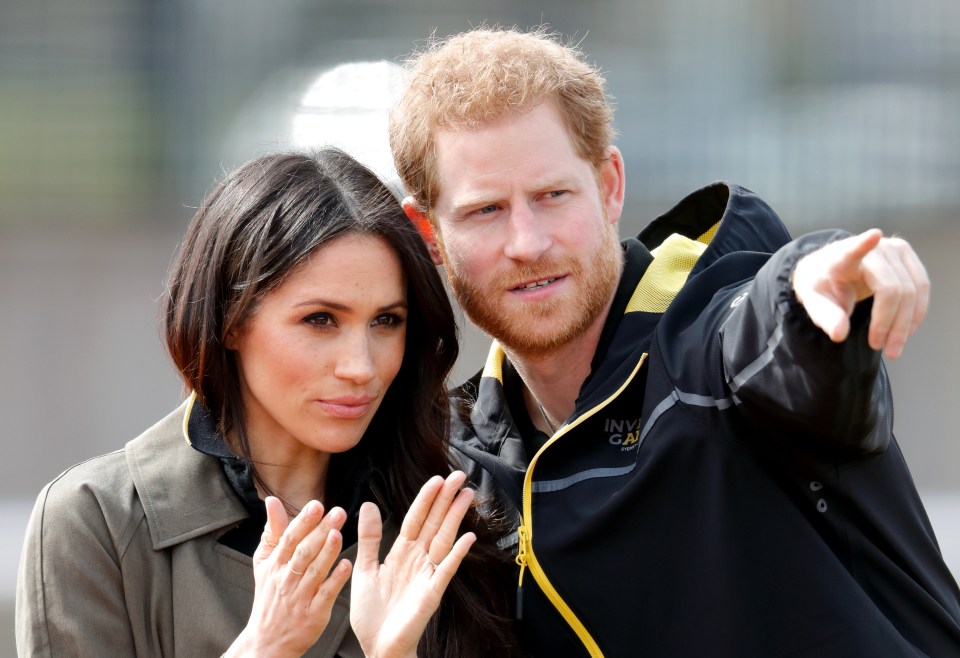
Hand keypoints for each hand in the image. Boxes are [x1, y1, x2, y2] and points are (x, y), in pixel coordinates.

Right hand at [225, 497, 351, 657]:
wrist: (267, 641)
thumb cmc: (269, 597)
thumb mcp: (264, 563)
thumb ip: (272, 531)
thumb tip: (272, 501)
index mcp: (275, 565)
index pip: (289, 539)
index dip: (303, 521)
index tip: (316, 505)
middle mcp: (287, 580)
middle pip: (304, 552)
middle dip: (320, 531)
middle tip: (338, 512)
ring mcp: (300, 597)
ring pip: (315, 572)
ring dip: (328, 552)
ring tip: (339, 534)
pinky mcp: (314, 614)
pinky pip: (325, 595)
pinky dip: (336, 580)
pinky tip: (347, 566)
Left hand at [350, 471, 476, 657]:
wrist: (377, 647)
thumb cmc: (372, 614)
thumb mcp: (364, 569)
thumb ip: (369, 538)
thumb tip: (367, 505)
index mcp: (401, 553)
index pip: (416, 519)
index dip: (426, 499)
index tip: (436, 479)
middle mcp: (418, 560)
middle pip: (434, 523)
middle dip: (446, 499)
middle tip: (459, 476)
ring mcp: (428, 574)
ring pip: (443, 538)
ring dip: (455, 517)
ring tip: (466, 495)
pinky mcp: (432, 592)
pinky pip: (447, 569)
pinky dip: (457, 553)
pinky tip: (468, 537)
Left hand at [792, 229, 928, 358]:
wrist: (830, 268)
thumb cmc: (822, 284)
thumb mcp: (814, 302)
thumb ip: (825, 317)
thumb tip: (840, 334)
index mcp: (841, 256)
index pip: (853, 250)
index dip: (863, 244)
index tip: (873, 236)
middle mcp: (873, 248)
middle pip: (893, 289)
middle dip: (890, 323)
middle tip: (880, 348)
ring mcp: (894, 248)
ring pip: (913, 290)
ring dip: (906, 323)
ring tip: (893, 347)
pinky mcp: (907, 255)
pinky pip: (921, 287)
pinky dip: (915, 313)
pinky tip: (905, 331)